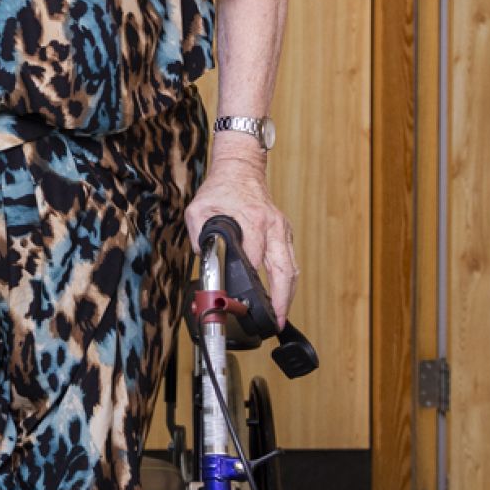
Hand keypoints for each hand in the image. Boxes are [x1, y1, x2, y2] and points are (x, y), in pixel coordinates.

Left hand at [185, 149, 298, 321]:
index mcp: (253, 220)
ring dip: (288, 294)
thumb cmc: (220, 189)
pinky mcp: (285, 233)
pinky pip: (290, 261)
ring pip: (291, 268)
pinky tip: (283, 296)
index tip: (247, 302)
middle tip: (276, 321)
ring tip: (280, 316)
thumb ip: (198, 235)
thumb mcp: (198, 209)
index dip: (251, 282)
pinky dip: (288, 281)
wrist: (241, 169)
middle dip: (282, 299)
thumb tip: (203, 257)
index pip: (255, 258)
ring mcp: (282, 230)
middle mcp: (272, 227)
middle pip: (284, 270)